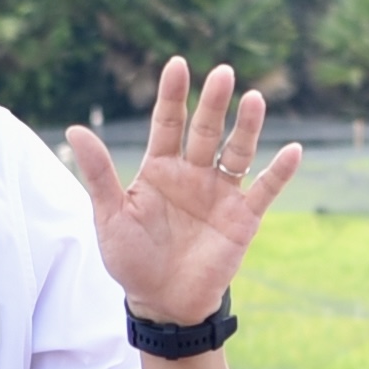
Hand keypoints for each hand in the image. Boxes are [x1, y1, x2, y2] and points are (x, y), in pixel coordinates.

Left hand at [60, 58, 300, 325]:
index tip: (177, 65)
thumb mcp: (110, 216)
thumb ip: (99, 174)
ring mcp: (220, 194)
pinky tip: (293, 151)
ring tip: (254, 99)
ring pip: (236, 152)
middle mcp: (193, 174)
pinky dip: (279, 172)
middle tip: (223, 73)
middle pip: (205, 130)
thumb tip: (75, 130)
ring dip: (247, 127)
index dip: (173, 95)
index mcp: (160, 169)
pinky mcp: (242, 218)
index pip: (167, 123)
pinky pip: (264, 191)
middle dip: (213, 103)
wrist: (162, 303)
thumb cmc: (132, 259)